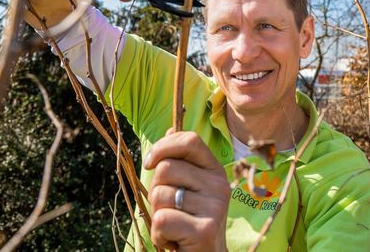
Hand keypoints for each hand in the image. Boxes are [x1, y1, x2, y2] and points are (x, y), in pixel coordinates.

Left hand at [145, 131, 229, 251]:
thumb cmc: (189, 223)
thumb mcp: (188, 189)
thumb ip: (180, 163)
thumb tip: (170, 130)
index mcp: (215, 171)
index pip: (189, 140)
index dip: (163, 146)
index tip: (150, 164)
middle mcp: (219, 185)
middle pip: (166, 168)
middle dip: (155, 191)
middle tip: (170, 210)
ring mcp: (215, 207)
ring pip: (160, 195)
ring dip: (157, 215)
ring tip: (174, 227)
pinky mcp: (205, 230)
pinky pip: (162, 220)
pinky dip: (159, 234)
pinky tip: (173, 241)